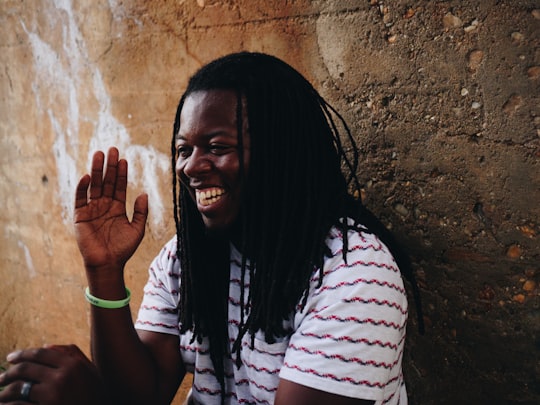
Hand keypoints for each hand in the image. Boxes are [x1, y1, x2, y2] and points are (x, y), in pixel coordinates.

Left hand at [0, 345, 110, 404]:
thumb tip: (47, 346)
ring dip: (5, 390)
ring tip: (1, 393)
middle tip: (1, 378)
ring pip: (19, 387)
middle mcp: (63, 376)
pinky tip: (6, 404)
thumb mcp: (90, 372)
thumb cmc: (94, 396)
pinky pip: (19, 404)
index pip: (40, 353)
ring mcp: (53, 394)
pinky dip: (9, 404)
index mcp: (73, 363)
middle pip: (26, 368)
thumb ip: (72, 355)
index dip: (23, 354)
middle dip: (9, 373)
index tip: (11, 358)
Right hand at [74, 147, 147, 271]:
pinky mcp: (80, 216)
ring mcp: (92, 209)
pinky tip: (87, 176)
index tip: (125, 159)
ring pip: (94, 185)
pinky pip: (80, 199)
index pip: (119, 185)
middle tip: (112, 149)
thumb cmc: (123, 249)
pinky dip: (82, 188)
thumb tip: (143, 193)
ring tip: (99, 155)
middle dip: (109, 166)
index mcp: (117, 207)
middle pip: (106, 181)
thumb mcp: (137, 229)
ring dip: (96, 170)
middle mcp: (104, 205)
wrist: (108, 263)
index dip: (121, 173)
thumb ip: (141, 211)